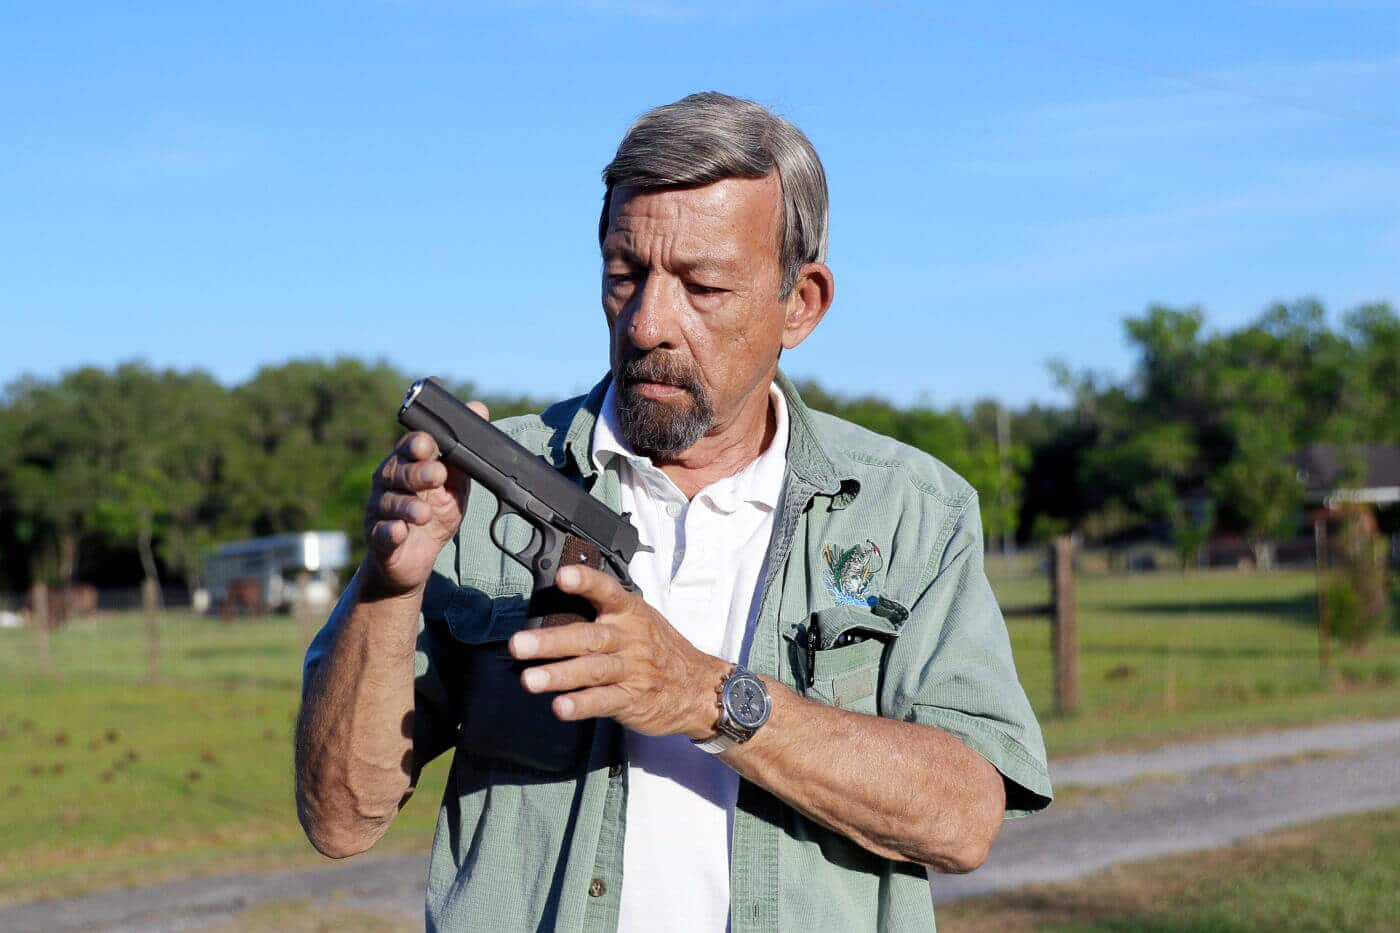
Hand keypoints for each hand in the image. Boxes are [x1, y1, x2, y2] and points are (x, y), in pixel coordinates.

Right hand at [362, 403, 488, 595]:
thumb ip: (463, 454)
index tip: (429, 445)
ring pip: (389, 504)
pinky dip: (390, 532)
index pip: (408, 447)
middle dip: (416, 473)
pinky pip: (382, 534)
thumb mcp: (454, 484)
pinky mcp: (379, 540)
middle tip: (436, 476)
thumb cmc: (433, 513)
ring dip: (407, 507)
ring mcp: (380, 512)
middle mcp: (388, 484)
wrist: (414, 560)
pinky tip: (399, 531)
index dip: (417, 445)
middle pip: (397, 472)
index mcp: (407, 465)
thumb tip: (479, 408)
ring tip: (424, 513)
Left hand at [507, 564, 729, 739]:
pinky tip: (561, 708)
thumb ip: (604, 614)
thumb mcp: (640, 621)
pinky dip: (582, 705)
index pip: (607, 591)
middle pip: (589, 637)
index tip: (562, 577)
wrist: (699, 687)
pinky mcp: (632, 699)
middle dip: (552, 641)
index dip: (585, 582)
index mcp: (630, 613)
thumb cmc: (660, 650)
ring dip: (559, 675)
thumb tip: (553, 607)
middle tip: (520, 644)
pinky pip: (604, 702)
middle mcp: (630, 638)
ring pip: (592, 670)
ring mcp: (632, 670)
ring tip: (530, 680)